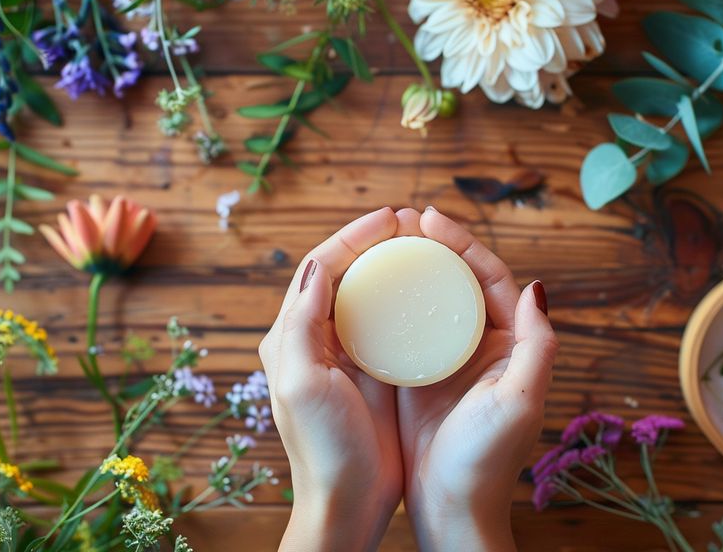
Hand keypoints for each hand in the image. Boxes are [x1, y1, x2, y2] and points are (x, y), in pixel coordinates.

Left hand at [259, 207, 407, 551]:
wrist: (348, 502)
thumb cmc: (322, 448)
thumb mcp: (300, 382)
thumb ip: (300, 322)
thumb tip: (317, 264)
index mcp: (292, 336)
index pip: (320, 268)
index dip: (352, 236)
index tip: (389, 219)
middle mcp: (315, 339)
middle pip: (345, 274)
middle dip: (374, 243)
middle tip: (411, 224)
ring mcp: (346, 356)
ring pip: (367, 294)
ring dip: (391, 266)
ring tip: (424, 245)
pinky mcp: (373, 374)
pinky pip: (387, 323)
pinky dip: (405, 300)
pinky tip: (430, 292)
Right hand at [396, 207, 556, 550]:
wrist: (452, 509)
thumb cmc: (487, 460)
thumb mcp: (519, 400)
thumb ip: (536, 344)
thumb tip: (535, 285)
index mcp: (509, 345)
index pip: (489, 278)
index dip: (463, 242)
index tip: (429, 219)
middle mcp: (481, 346)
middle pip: (457, 281)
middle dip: (433, 246)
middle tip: (400, 221)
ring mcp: (447, 359)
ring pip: (430, 300)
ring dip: (410, 270)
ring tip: (381, 244)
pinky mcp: (417, 376)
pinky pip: (404, 327)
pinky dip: (389, 304)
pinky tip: (364, 290)